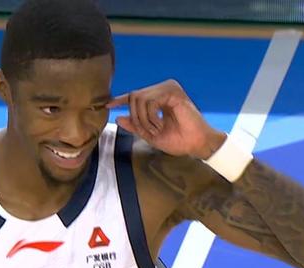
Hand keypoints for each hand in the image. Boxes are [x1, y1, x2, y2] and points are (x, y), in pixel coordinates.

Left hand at [107, 79, 226, 159]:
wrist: (196, 144)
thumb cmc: (177, 140)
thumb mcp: (150, 134)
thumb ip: (135, 125)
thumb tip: (118, 117)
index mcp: (157, 97)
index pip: (134, 96)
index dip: (120, 100)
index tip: (107, 104)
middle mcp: (162, 89)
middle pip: (133, 96)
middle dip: (136, 117)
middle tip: (148, 131)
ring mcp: (168, 88)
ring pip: (139, 99)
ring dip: (144, 119)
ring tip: (156, 129)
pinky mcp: (173, 92)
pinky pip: (150, 102)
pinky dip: (151, 117)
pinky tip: (160, 125)